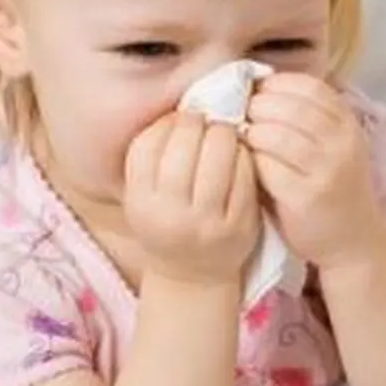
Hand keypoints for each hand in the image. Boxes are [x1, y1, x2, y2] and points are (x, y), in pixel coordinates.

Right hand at [124, 112, 260, 286]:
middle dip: (197, 123)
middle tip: (205, 119)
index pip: (149, 145)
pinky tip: (239, 152)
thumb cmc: (166, 223)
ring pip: (218, 155)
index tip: (179, 119)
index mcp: (140, 203)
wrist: (192, 277)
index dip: (167, 123)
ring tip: (222, 131)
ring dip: (223, 133)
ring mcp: (208, 222)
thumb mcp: (145, 196)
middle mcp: (171, 215)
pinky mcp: (239, 225)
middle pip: (184, 146)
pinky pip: (245, 173)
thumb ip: (152, 156)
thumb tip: (180, 108)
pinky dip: (243, 154)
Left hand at [245, 74, 383, 268]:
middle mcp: (342, 142)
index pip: (308, 85)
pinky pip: (267, 166)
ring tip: (244, 138)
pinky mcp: (306, 195)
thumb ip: (302, 118)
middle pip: (288, 106)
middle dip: (258, 106)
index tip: (257, 92)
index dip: (276, 84)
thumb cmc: (329, 186)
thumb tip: (255, 88)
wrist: (352, 240)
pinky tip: (247, 164)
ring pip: (274, 134)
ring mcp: (326, 169)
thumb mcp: (329, 145)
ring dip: (251, 132)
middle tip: (242, 115)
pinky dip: (251, 160)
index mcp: (347, 123)